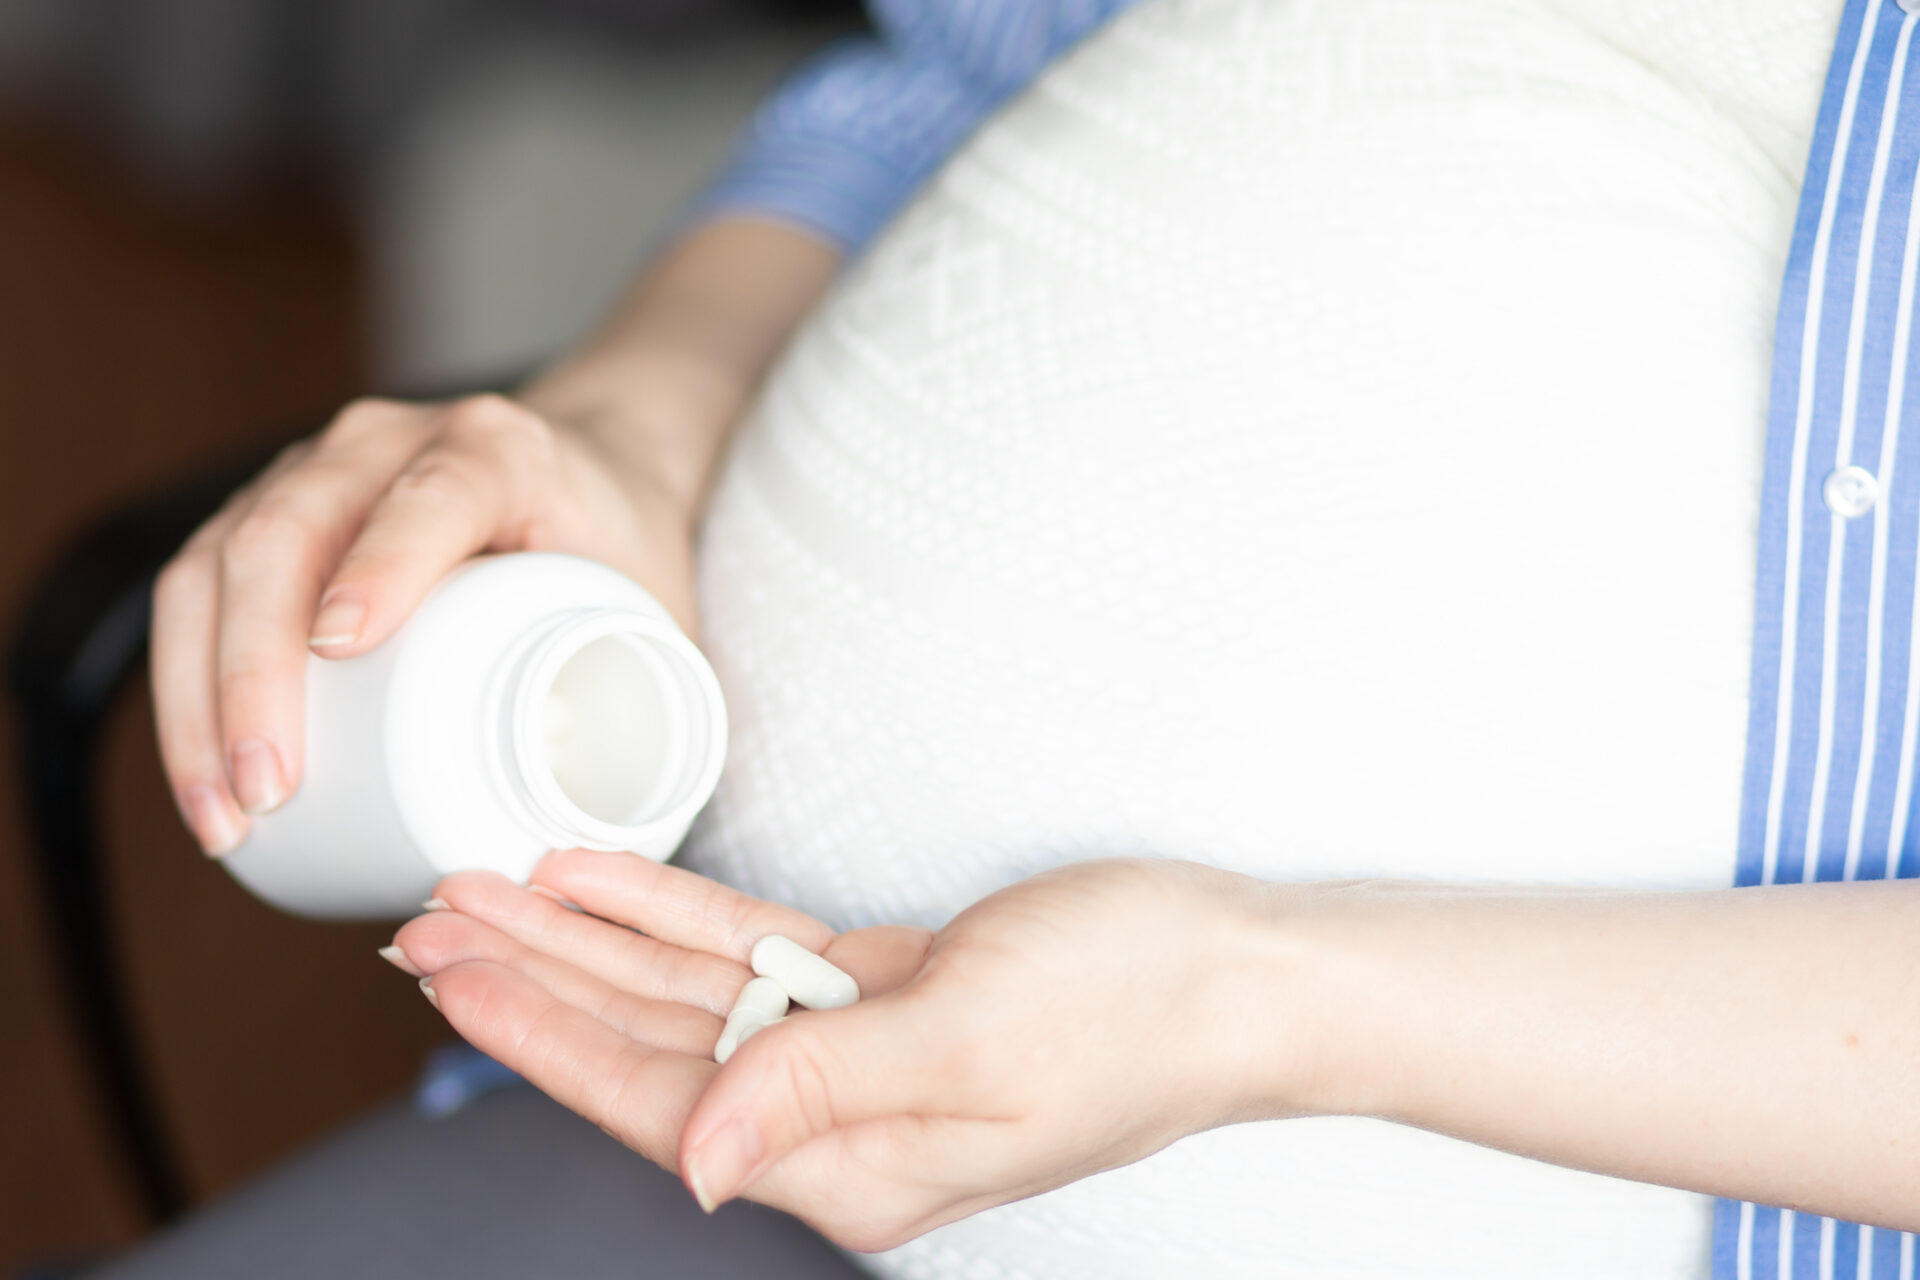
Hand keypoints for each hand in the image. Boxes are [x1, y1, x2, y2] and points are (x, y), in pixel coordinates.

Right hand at [151, 392, 698, 854]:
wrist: (594, 469)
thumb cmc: (624, 551)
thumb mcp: (662, 608)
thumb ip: (658, 702)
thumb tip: (617, 845)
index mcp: (499, 450)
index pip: (433, 495)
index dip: (385, 562)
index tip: (343, 648)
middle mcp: (391, 442)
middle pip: (292, 531)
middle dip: (259, 668)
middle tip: (269, 791)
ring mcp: (317, 472)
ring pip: (219, 563)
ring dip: (202, 695)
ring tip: (226, 815)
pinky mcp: (269, 512)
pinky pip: (199, 587)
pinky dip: (188, 686)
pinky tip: (203, 778)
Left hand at [389, 854, 1305, 1251]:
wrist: (1240, 972)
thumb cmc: (1136, 1016)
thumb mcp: (980, 1049)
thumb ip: (825, 1095)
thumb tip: (696, 1159)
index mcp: (851, 1165)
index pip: (658, 1104)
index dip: (542, 1038)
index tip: (452, 977)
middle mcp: (835, 1120)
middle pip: (647, 1046)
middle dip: (533, 981)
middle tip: (428, 923)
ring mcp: (854, 1050)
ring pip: (684, 991)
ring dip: (584, 936)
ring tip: (485, 889)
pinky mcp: (880, 988)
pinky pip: (751, 950)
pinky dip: (674, 912)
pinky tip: (603, 879)